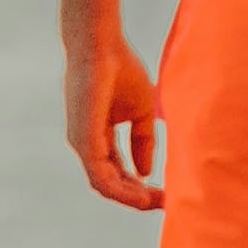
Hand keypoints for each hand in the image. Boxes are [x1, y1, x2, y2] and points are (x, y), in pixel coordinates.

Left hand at [69, 30, 163, 209]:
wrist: (102, 45)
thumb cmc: (120, 70)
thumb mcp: (141, 112)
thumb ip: (143, 141)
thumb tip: (146, 172)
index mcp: (97, 138)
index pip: (117, 172)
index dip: (140, 186)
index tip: (165, 193)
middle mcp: (86, 145)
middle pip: (111, 184)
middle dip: (138, 196)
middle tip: (164, 202)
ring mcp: (82, 144)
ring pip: (105, 185)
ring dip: (132, 197)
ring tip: (155, 202)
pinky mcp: (83, 140)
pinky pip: (101, 177)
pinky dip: (122, 188)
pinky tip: (143, 191)